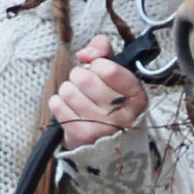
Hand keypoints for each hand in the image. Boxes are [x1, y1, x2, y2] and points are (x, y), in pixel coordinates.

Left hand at [50, 33, 149, 150]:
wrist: (108, 142)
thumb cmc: (111, 102)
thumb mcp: (117, 74)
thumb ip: (103, 51)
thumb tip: (84, 54)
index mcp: (136, 97)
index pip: (108, 69)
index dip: (97, 64)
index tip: (99, 71)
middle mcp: (123, 115)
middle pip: (84, 78)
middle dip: (80, 76)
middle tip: (86, 85)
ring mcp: (102, 128)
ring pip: (68, 90)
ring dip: (69, 90)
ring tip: (78, 97)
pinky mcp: (81, 136)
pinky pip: (57, 105)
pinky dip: (60, 103)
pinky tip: (71, 109)